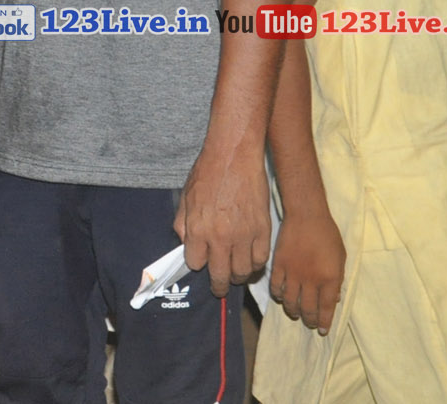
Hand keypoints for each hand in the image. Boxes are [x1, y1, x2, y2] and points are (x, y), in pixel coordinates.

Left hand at [175, 138, 270, 295]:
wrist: (234, 157)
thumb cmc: (207, 173)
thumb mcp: (185, 198)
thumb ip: (183, 224)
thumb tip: (185, 244)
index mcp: (198, 230)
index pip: (196, 263)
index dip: (197, 264)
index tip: (200, 263)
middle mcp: (220, 237)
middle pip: (220, 275)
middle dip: (219, 285)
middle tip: (219, 289)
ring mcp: (244, 236)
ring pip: (243, 272)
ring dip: (239, 277)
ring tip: (236, 275)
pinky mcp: (263, 231)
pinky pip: (261, 260)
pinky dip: (257, 265)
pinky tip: (251, 262)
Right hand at [269, 206, 344, 332]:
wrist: (306, 216)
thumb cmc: (328, 235)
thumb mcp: (340, 258)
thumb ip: (337, 280)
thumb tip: (333, 299)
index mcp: (330, 278)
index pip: (326, 308)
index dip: (324, 322)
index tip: (322, 330)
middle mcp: (311, 280)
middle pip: (308, 308)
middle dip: (309, 320)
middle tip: (309, 324)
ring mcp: (293, 273)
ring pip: (290, 301)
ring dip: (293, 311)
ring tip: (295, 313)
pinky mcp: (278, 265)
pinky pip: (276, 286)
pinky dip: (278, 295)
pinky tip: (281, 296)